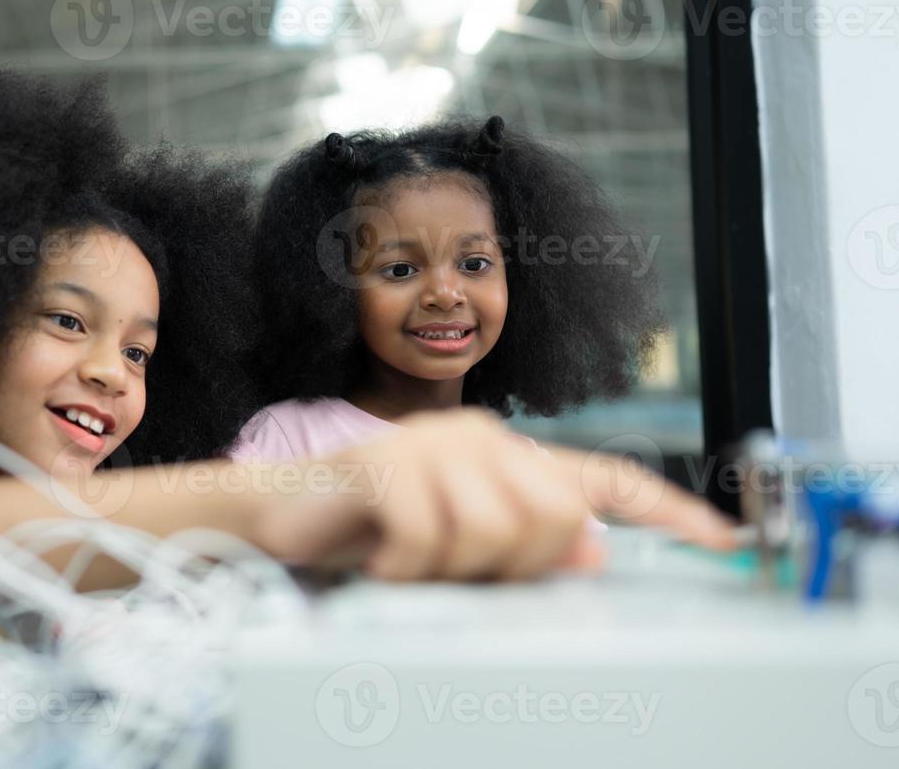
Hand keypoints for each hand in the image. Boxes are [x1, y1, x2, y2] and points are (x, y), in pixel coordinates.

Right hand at [246, 408, 735, 581]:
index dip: (669, 512)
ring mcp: (434, 443)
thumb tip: (593, 556)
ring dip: (450, 570)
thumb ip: (525, 549)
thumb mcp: (458, 550)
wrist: (282, 515)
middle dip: (513, 563)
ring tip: (412, 564)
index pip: (605, 479)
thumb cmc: (375, 535)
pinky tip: (384, 564)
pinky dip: (405, 570)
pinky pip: (430, 538)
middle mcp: (481, 437)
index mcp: (508, 457)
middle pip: (555, 518)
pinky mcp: (387, 461)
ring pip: (497, 530)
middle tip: (457, 570)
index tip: (725, 542)